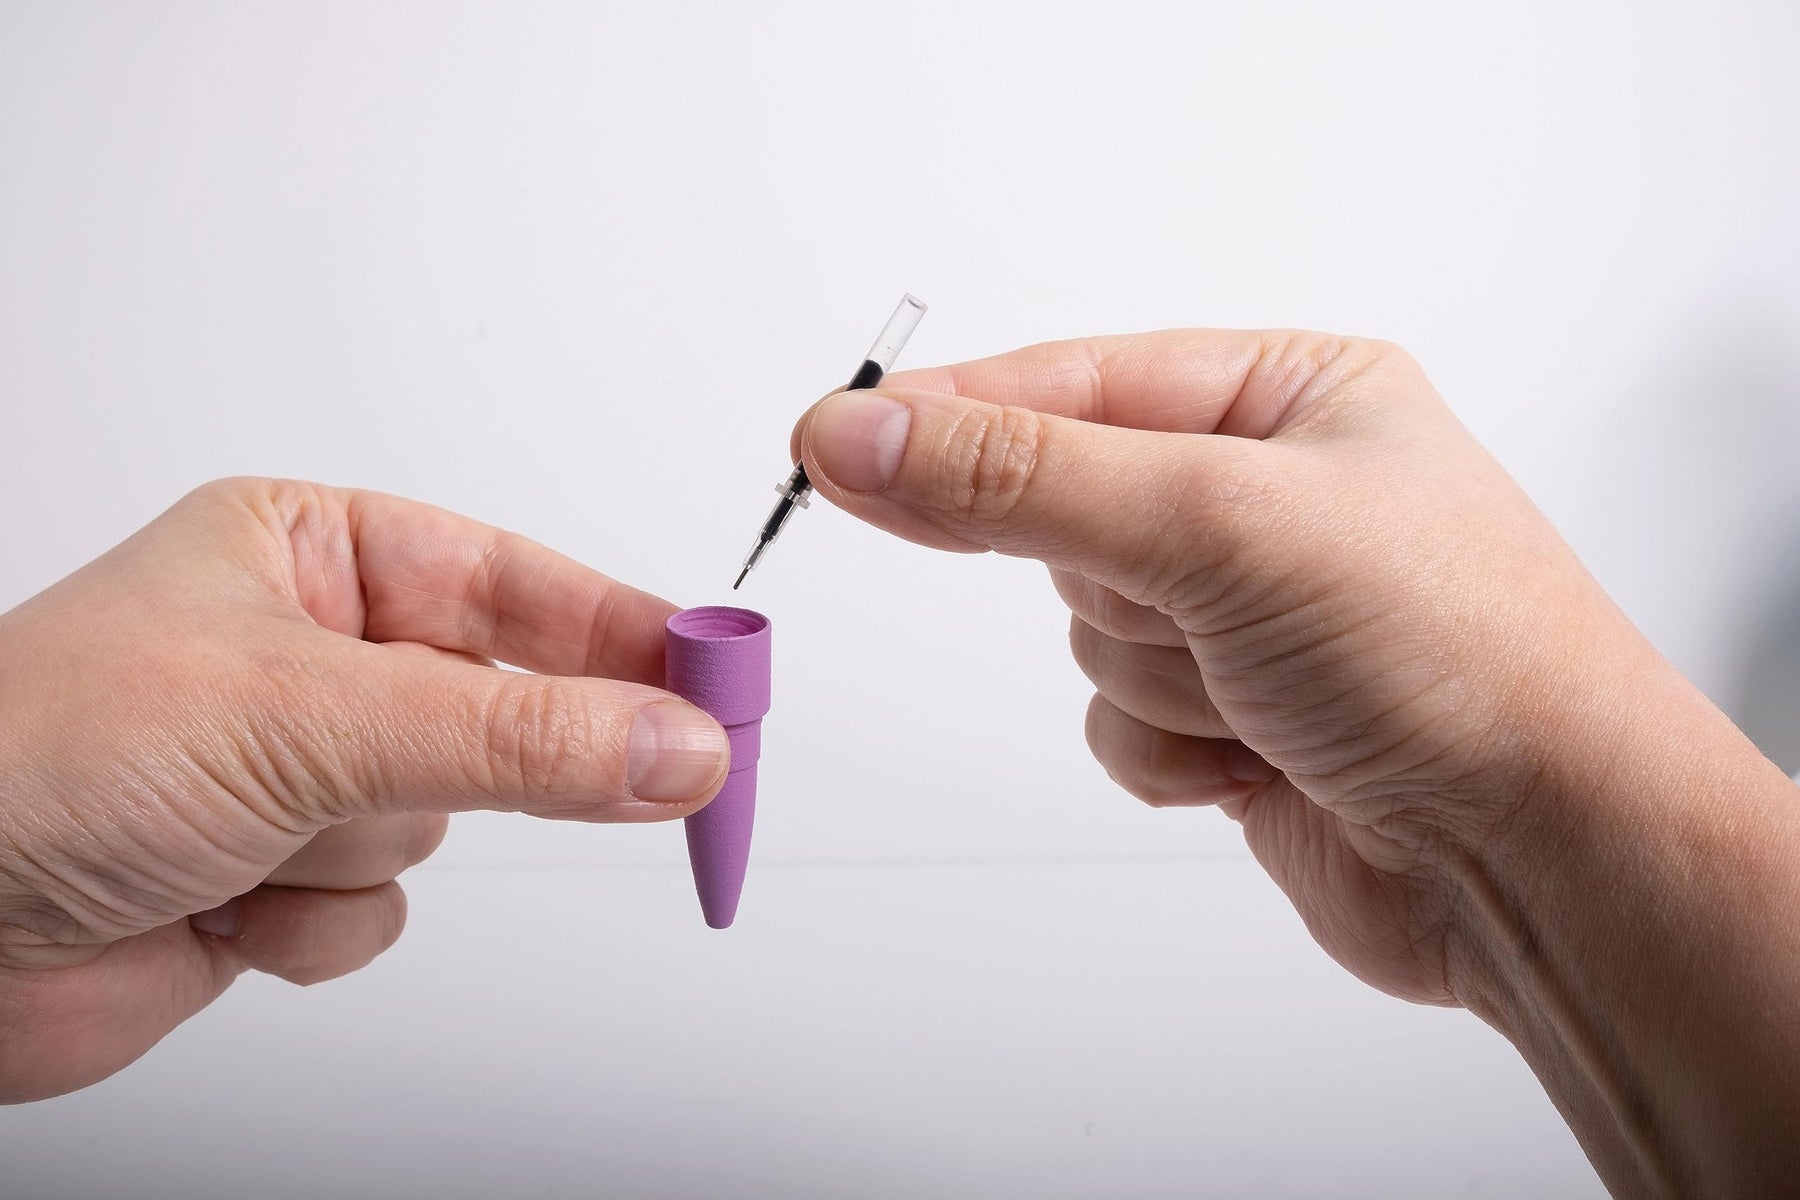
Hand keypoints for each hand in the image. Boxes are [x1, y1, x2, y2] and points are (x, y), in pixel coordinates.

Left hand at [0, 479, 728, 1101]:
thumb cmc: (35, 754)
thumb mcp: (312, 716)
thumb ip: (516, 738)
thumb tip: (677, 742)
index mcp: (312, 552)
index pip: (519, 584)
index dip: (632, 631)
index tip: (731, 678)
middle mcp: (313, 654)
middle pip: (507, 704)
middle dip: (538, 752)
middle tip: (685, 774)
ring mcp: (299, 770)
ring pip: (449, 819)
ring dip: (366, 844)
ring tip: (262, 834)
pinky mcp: (278, 873)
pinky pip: (383, 905)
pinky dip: (318, 920)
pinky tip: (225, 902)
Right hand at [795, 331, 1581, 1003]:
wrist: (1544, 859)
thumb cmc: (1457, 660)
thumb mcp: (1219, 526)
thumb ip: (1020, 478)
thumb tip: (862, 434)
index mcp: (1292, 397)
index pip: (1073, 381)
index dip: (952, 414)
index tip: (831, 439)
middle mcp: (1268, 496)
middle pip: (1067, 514)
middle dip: (1120, 582)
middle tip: (1192, 606)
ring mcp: (1249, 613)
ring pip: (1084, 629)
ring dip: (1156, 677)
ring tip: (1266, 691)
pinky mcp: (1235, 716)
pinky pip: (1116, 719)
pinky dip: (1170, 749)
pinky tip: (1263, 754)